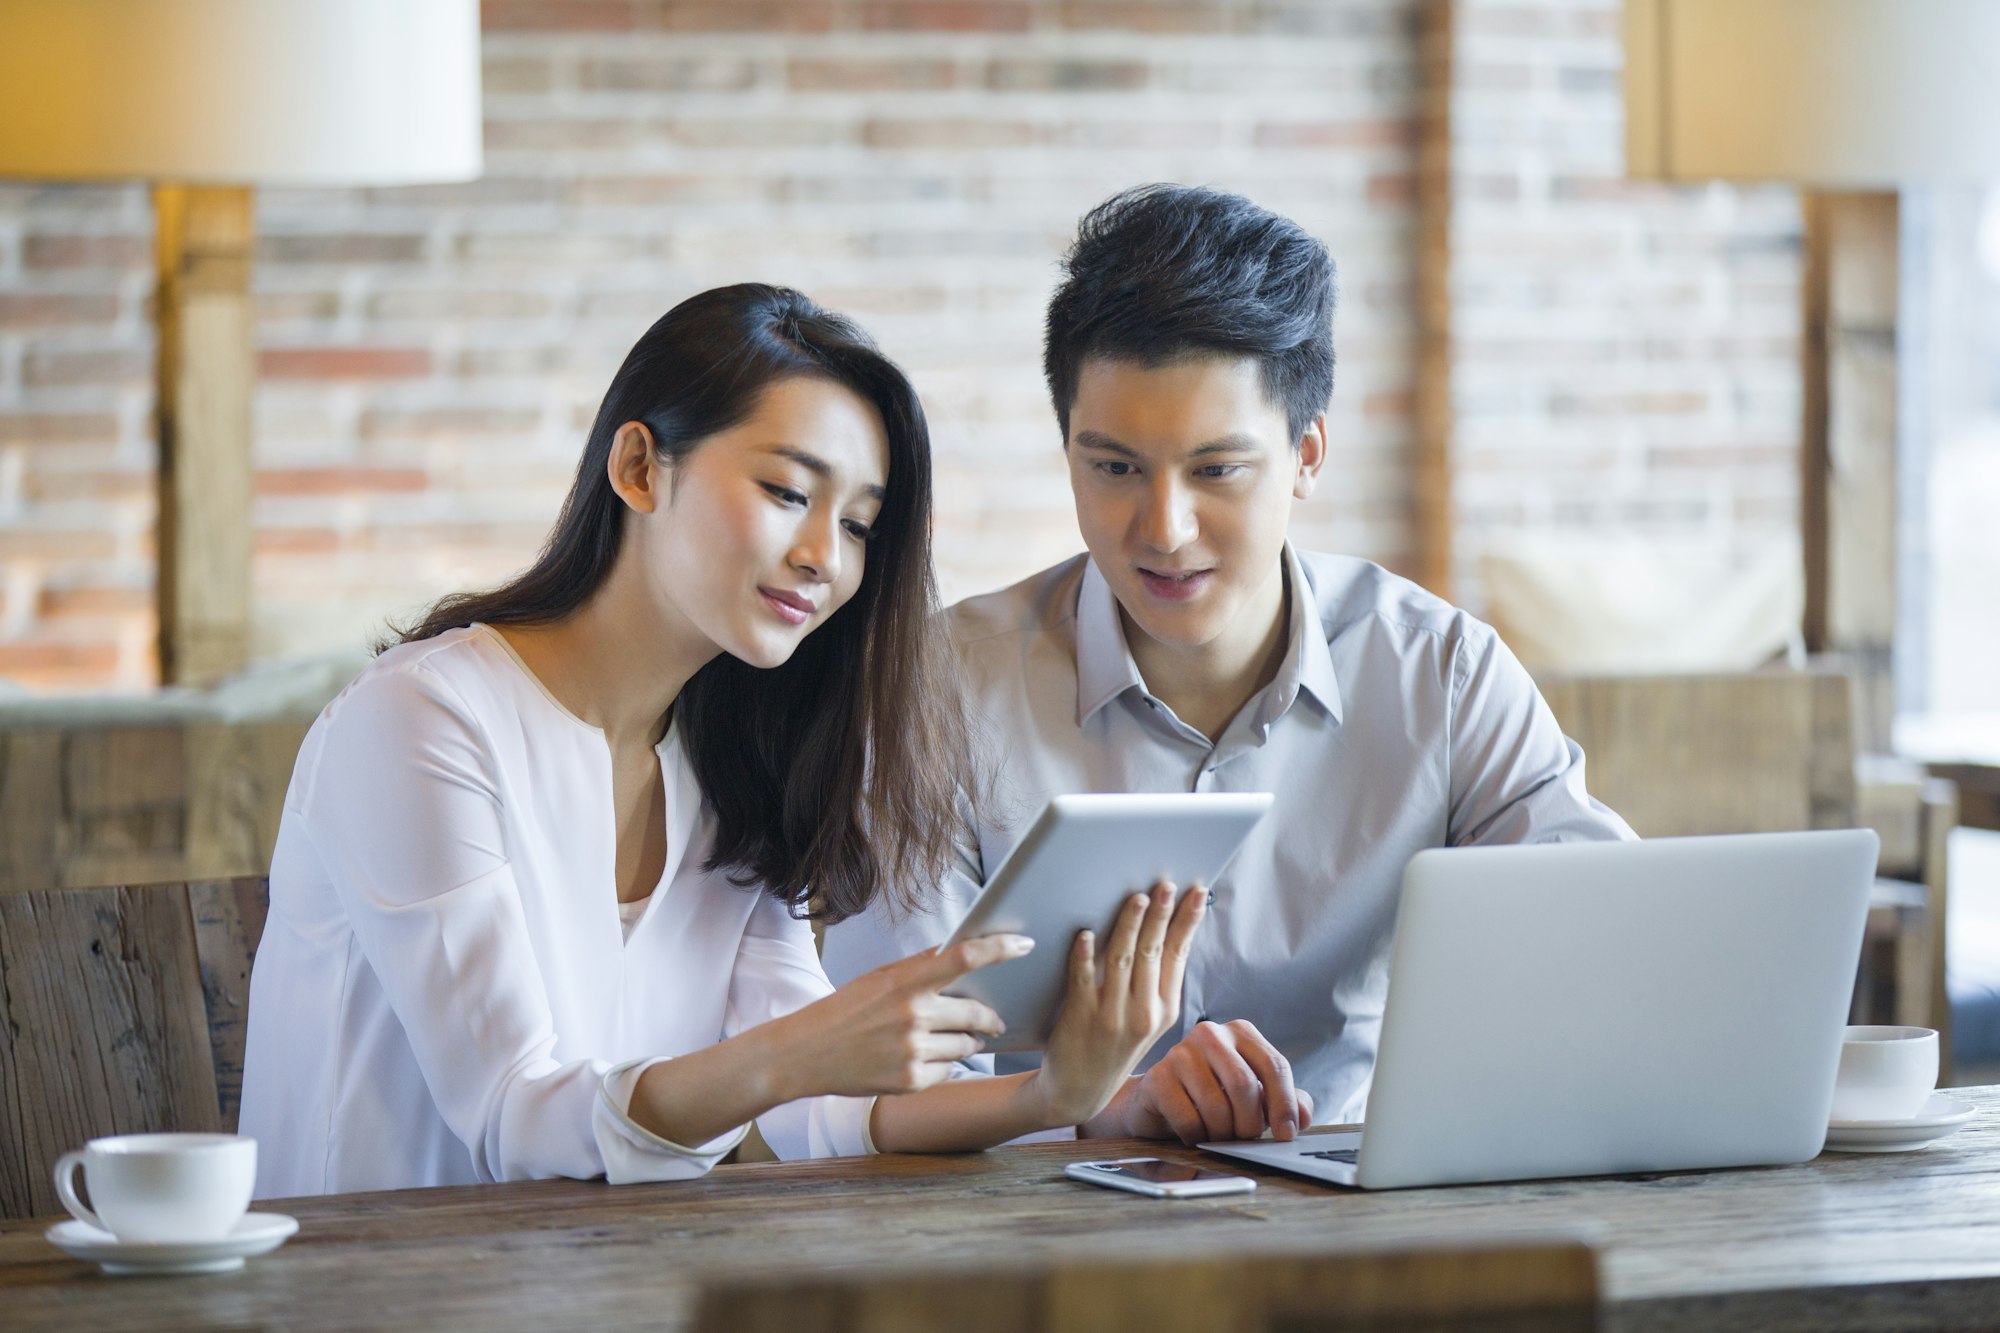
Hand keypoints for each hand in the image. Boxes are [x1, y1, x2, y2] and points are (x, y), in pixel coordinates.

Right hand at [776, 934, 1029, 1098]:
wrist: (805, 1054)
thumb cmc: (845, 1010)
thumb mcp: (880, 978)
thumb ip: (920, 968)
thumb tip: (960, 951)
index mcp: (904, 982)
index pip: (963, 958)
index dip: (1000, 948)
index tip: (1025, 943)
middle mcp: (912, 1015)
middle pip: (976, 1014)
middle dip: (990, 1019)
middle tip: (996, 1020)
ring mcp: (912, 1051)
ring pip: (967, 1046)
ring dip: (969, 1043)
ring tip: (952, 1040)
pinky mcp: (911, 1081)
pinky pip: (949, 1070)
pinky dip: (945, 1064)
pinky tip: (923, 1059)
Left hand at [1027, 883, 1206, 1127]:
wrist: (1078, 1091)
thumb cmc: (1113, 1047)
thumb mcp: (1147, 1020)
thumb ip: (1156, 982)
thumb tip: (1165, 931)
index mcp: (1165, 1009)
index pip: (1178, 955)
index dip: (1187, 921)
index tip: (1195, 892)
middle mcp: (1144, 1012)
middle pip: (1154, 951)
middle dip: (1161, 914)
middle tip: (1166, 885)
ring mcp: (1112, 1015)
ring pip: (1123, 959)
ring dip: (1129, 925)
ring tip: (1135, 898)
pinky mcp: (1081, 1017)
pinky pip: (1084, 978)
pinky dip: (1085, 954)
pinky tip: (1086, 933)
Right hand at [1083, 1018, 1313, 1143]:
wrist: (1159, 1102)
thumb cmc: (1214, 1097)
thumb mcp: (1256, 1097)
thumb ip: (1285, 1101)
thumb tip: (1303, 1115)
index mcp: (1241, 1032)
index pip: (1274, 1065)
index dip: (1284, 1104)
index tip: (1287, 1134)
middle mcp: (1210, 1033)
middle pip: (1245, 1085)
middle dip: (1250, 1123)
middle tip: (1247, 1139)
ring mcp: (1180, 1053)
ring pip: (1216, 1106)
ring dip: (1223, 1133)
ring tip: (1219, 1135)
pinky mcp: (1157, 1078)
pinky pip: (1189, 1120)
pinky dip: (1198, 1138)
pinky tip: (1195, 1135)